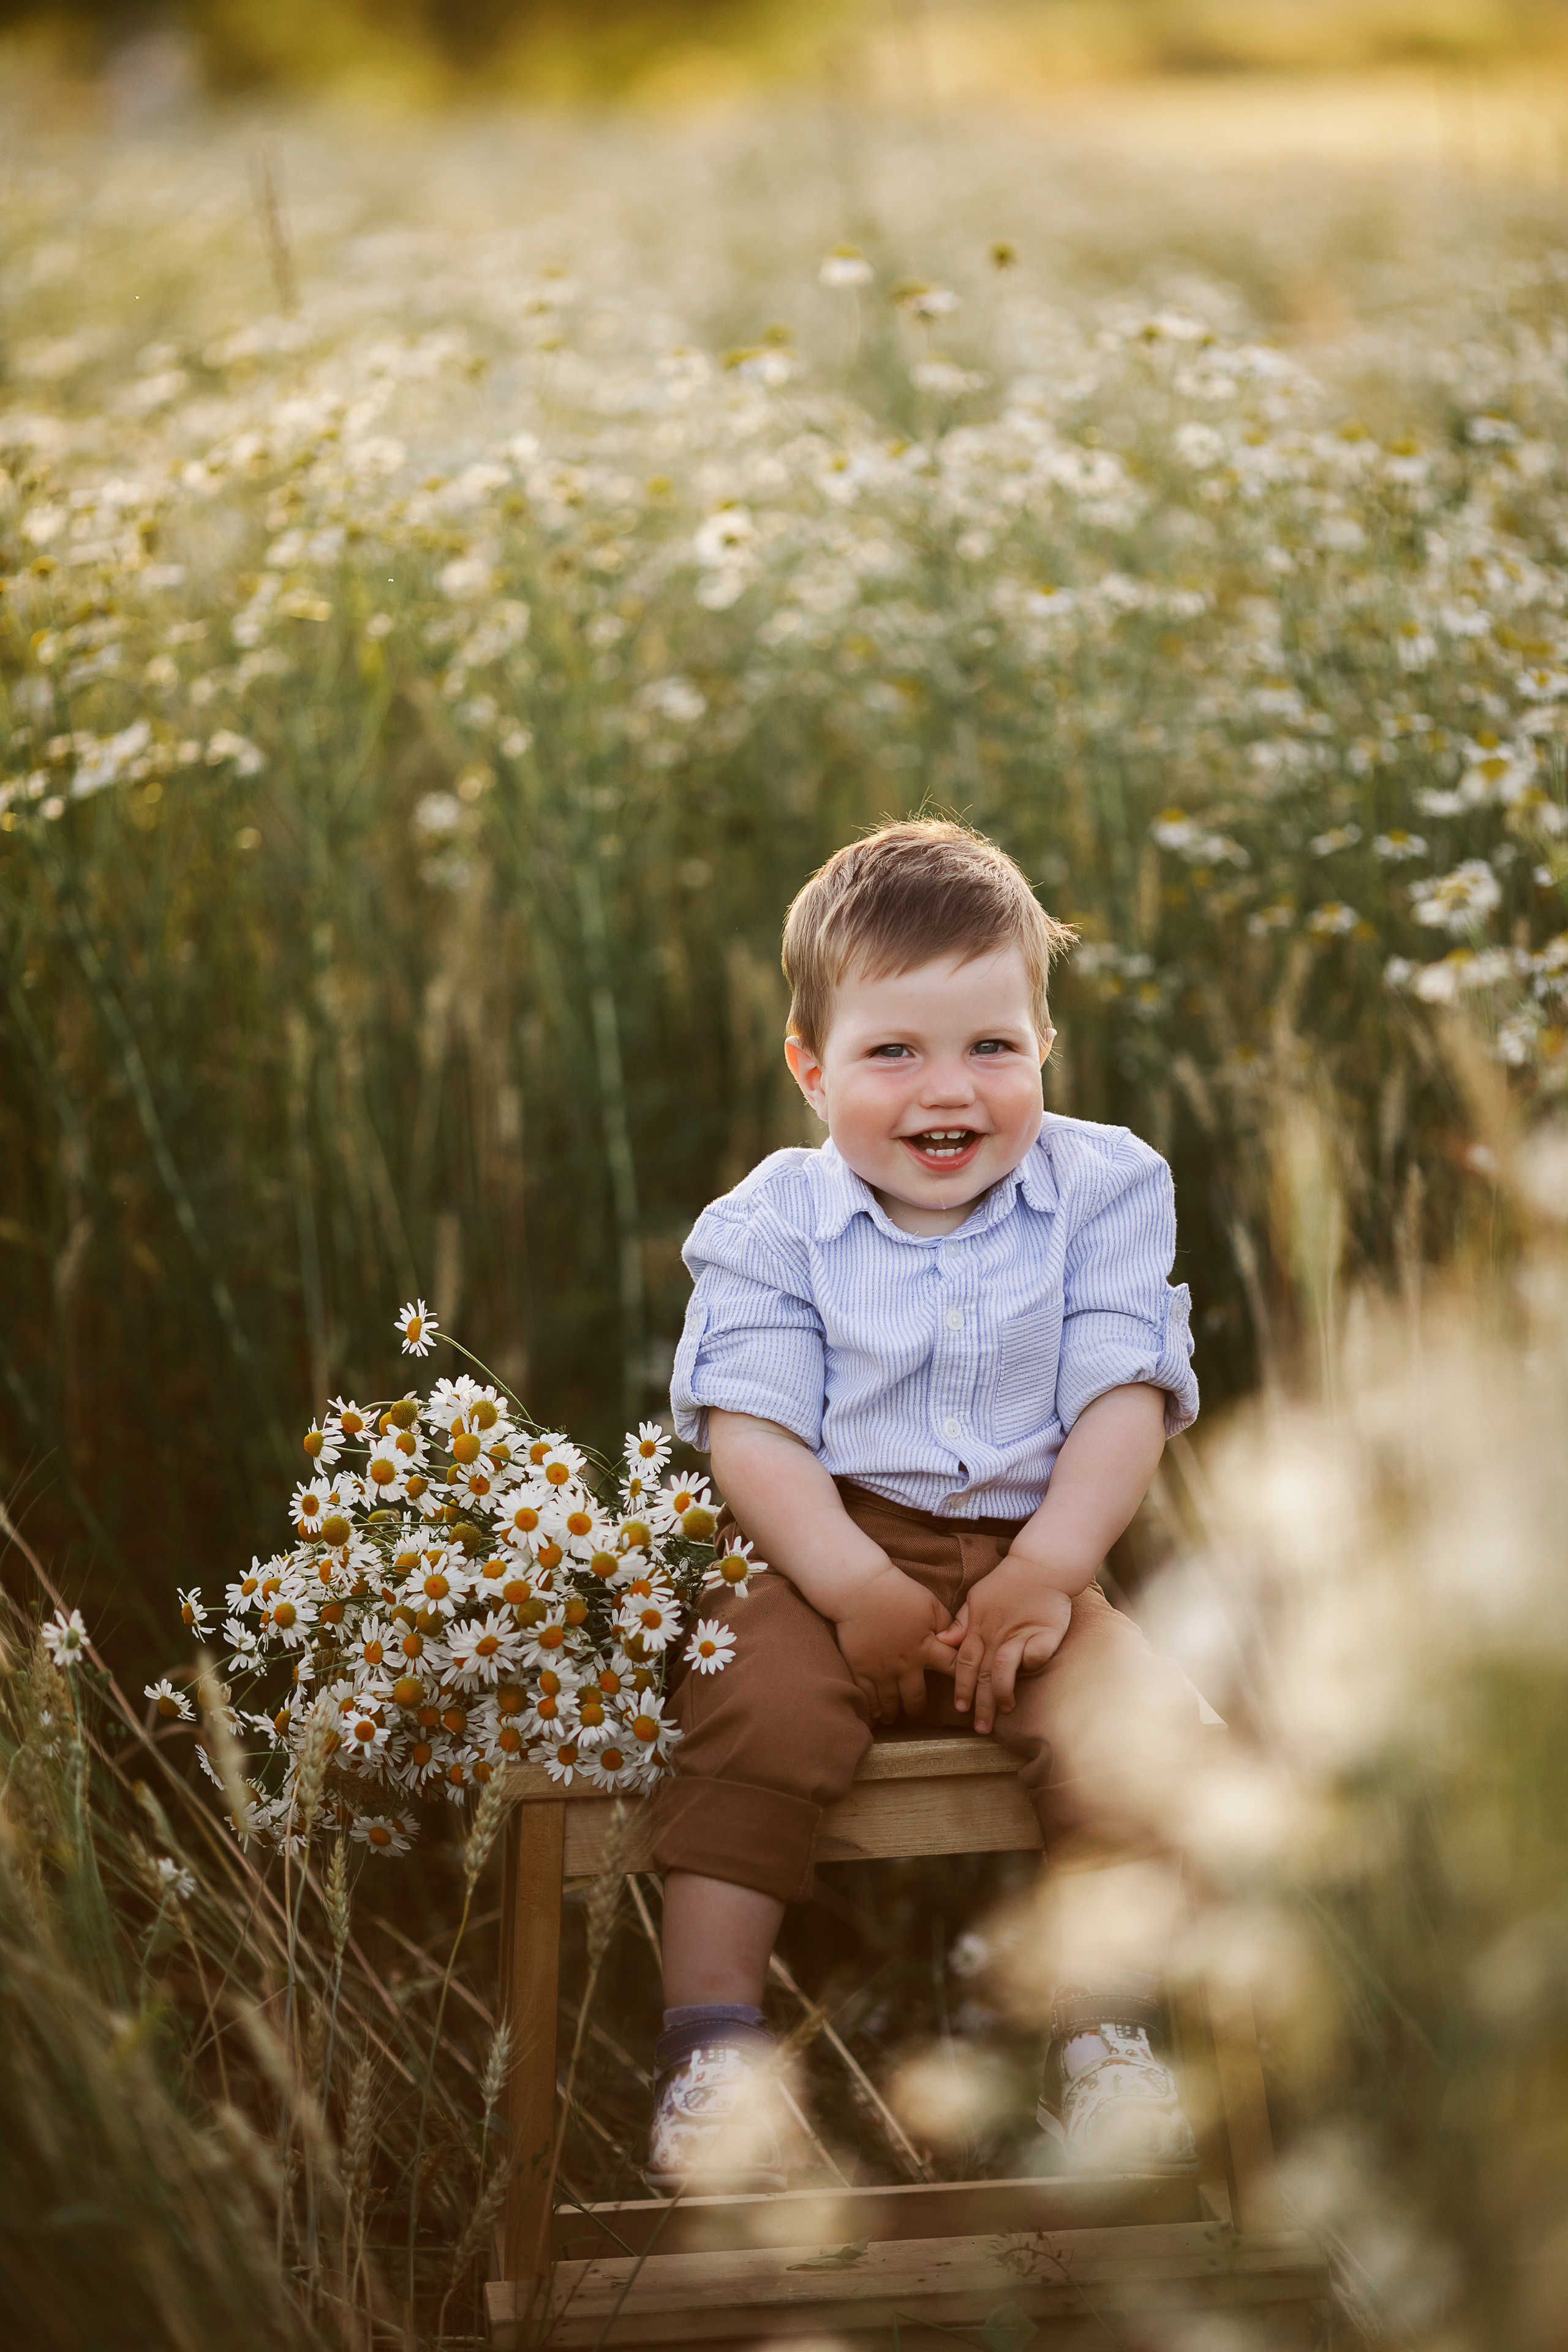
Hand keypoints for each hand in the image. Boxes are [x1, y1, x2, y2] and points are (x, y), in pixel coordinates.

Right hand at [832, 1562, 955, 1724]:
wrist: (860, 1589)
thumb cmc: (897, 1591)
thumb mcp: (929, 1603)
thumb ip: (946, 1624)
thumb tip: (958, 1640)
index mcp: (926, 1646)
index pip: (952, 1669)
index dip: (963, 1682)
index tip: (967, 1693)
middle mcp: (906, 1664)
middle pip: (917, 1698)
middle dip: (918, 1709)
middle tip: (916, 1712)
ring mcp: (882, 1669)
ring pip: (891, 1703)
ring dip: (893, 1713)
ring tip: (892, 1717)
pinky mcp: (861, 1669)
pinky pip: (868, 1698)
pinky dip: (872, 1710)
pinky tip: (873, 1716)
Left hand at [934, 1554, 1074, 1732]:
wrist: (1041, 1565)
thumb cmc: (1007, 1583)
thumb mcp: (977, 1597)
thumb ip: (962, 1622)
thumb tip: (942, 1642)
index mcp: (979, 1627)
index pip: (965, 1663)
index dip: (962, 1686)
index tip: (961, 1709)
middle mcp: (997, 1634)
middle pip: (984, 1673)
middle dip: (981, 1703)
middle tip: (980, 1728)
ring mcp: (1021, 1634)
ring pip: (1005, 1669)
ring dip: (1002, 1692)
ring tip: (1004, 1709)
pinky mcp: (1045, 1633)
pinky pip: (1036, 1655)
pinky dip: (1031, 1664)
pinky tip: (1028, 1674)